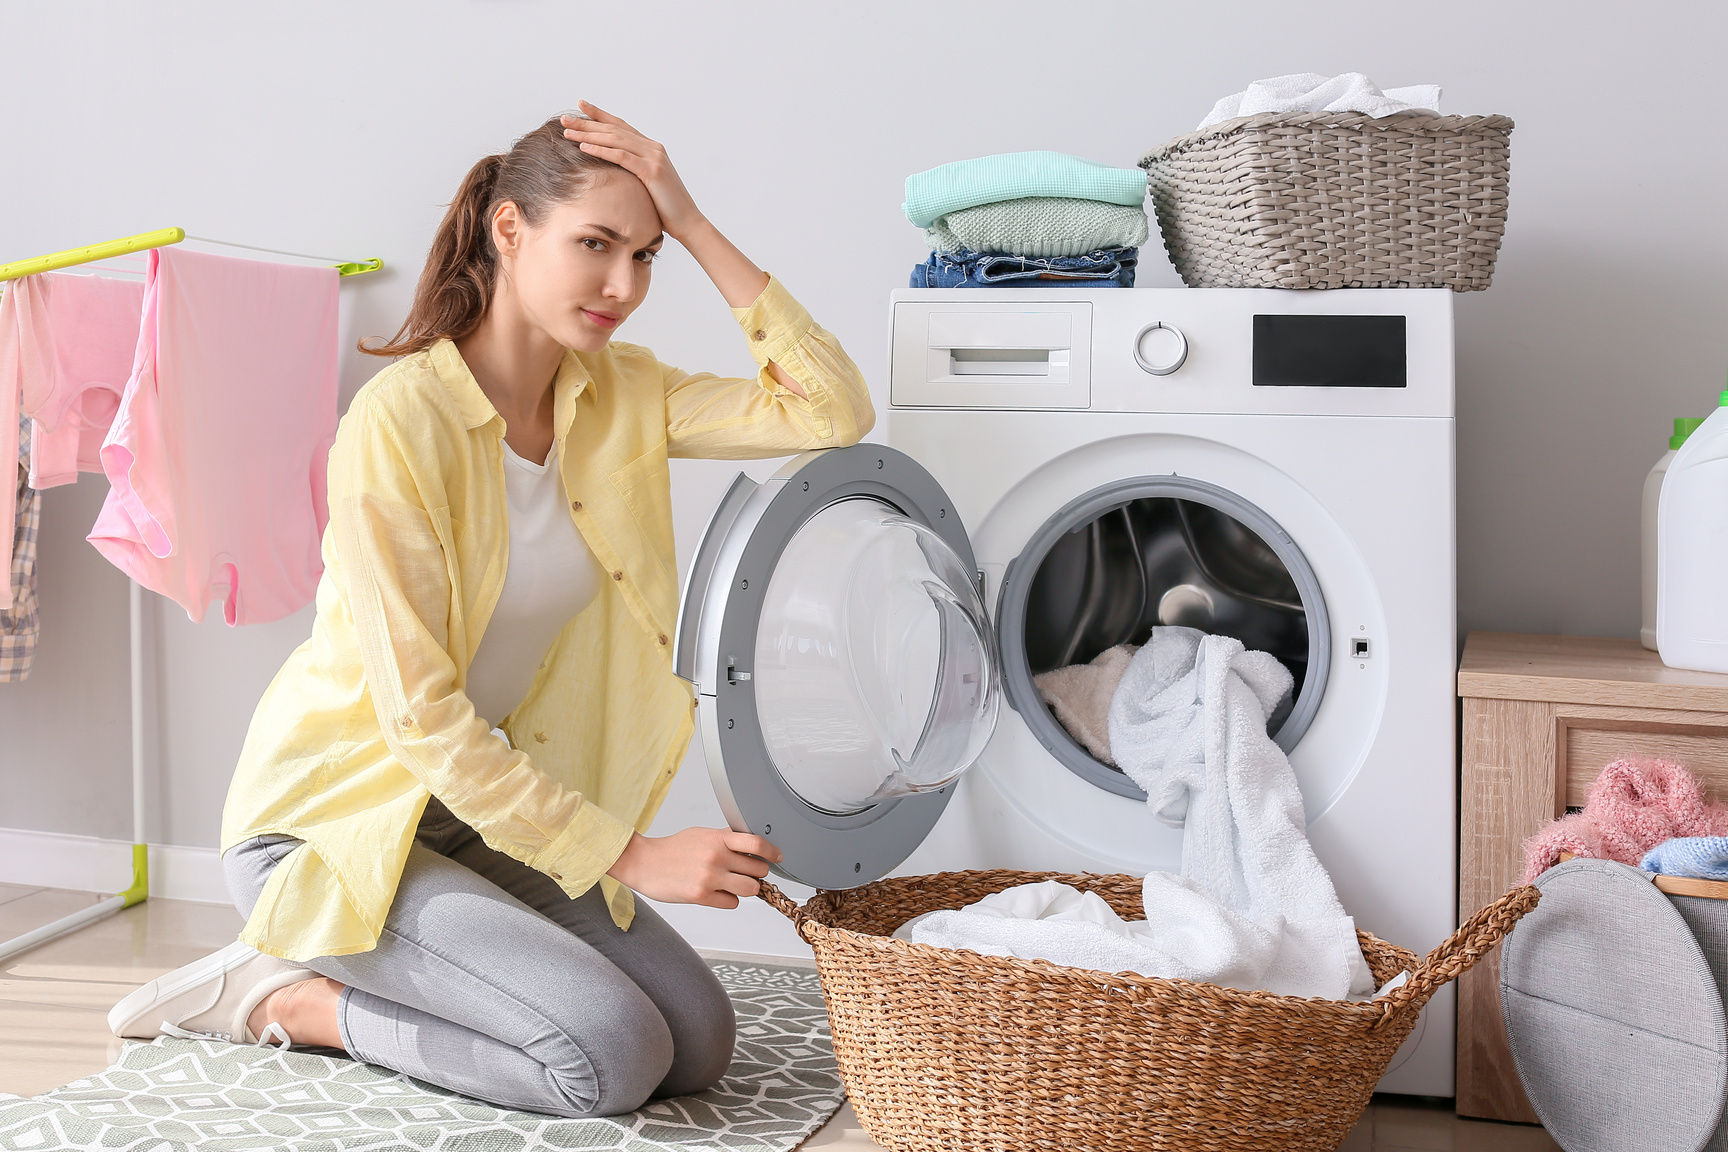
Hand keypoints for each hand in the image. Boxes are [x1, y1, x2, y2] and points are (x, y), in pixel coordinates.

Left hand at [562, 102, 704, 239]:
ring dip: (589, 134)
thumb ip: (633, 172)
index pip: (621, 126)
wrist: (688, 222)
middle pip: (614, 129)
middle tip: (565, 118)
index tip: (580, 105)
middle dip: (587, 123)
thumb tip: (613, 173)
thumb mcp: (646, 185)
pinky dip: (601, 150)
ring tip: (568, 131)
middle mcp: (652, 147)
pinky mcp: (652, 171)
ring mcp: (653, 157)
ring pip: (615, 139)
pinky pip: (622, 157)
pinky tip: (584, 147)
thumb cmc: (666, 208)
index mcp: (651, 148)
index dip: (600, 115)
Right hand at [605, 827, 782, 908]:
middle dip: (756, 873)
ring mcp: (710, 877)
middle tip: (746, 873)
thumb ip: (725, 838)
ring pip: (750, 889)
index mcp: (717, 838)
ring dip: (746, 889)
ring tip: (733, 885)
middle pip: (758, 870)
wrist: (644, 863)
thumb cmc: (672, 849)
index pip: (756, 844)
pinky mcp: (701, 896)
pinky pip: (732, 903)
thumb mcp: (701, 834)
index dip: (772, 852)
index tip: (777, 857)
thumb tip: (749, 844)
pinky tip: (717, 893)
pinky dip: (728, 900)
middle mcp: (716, 857)